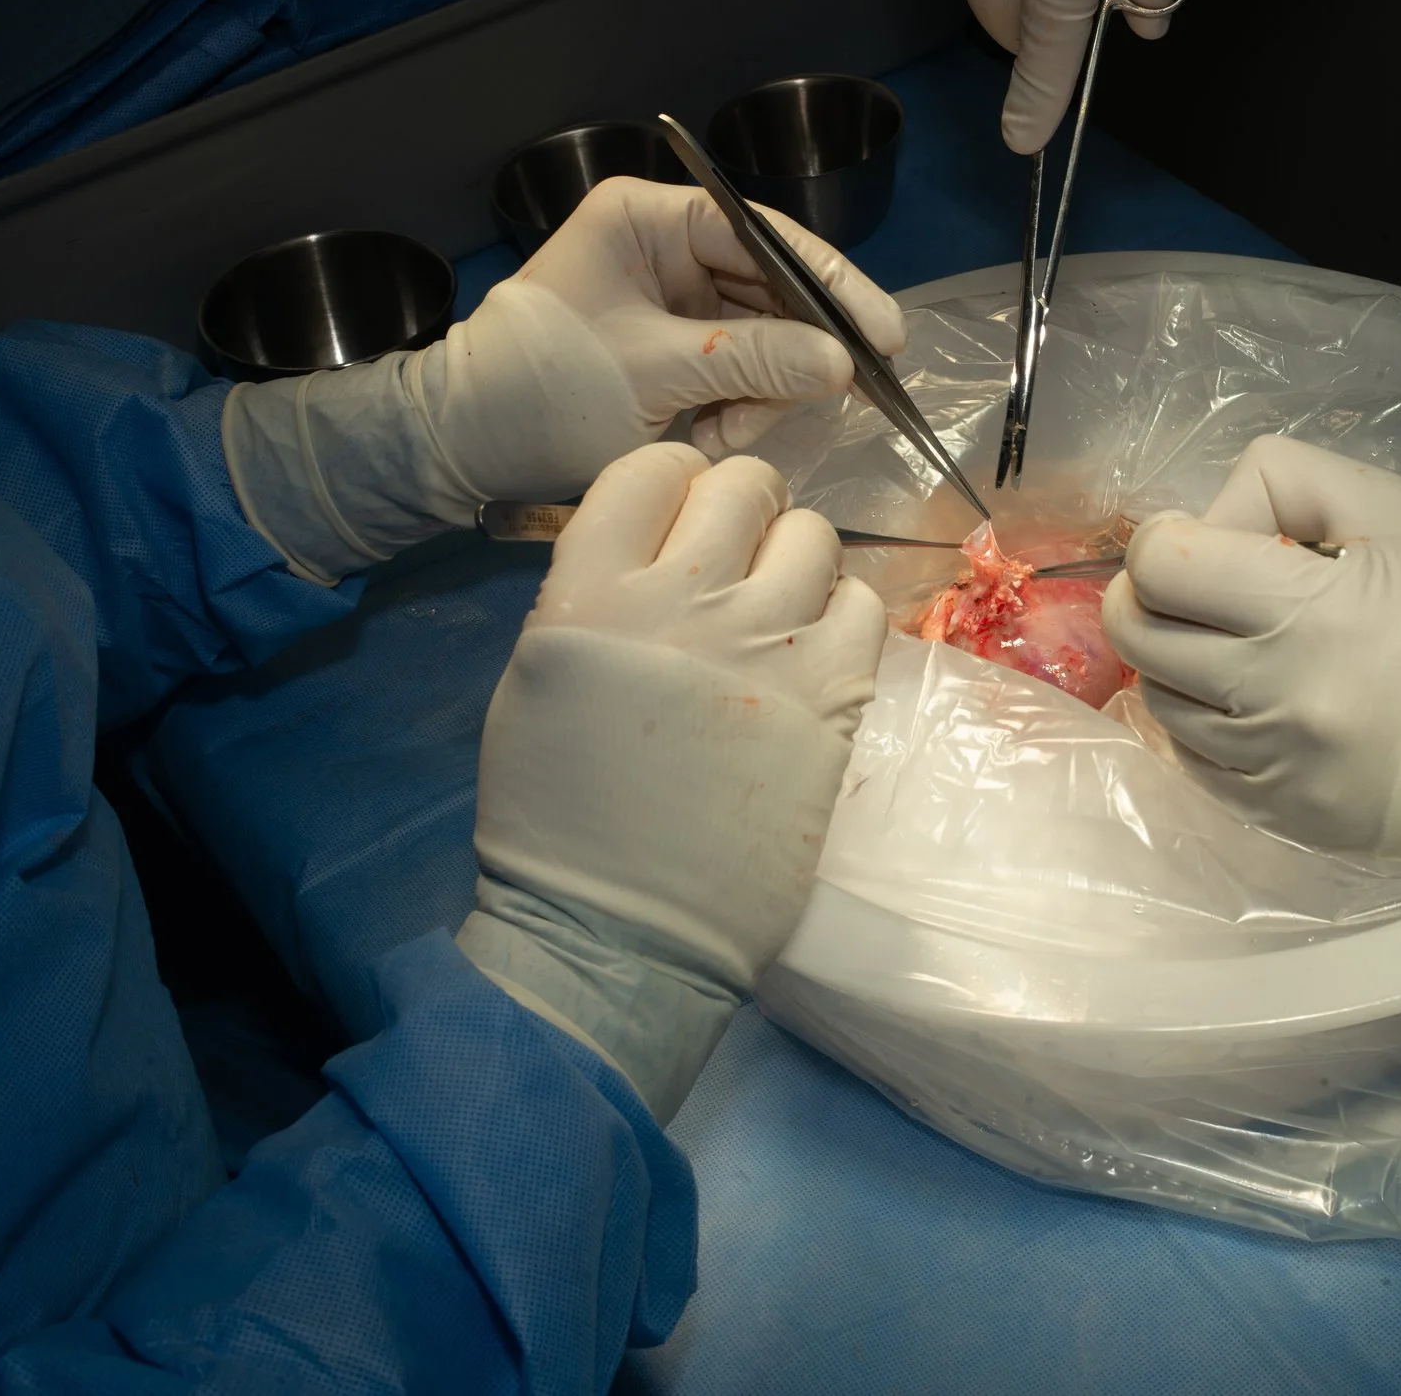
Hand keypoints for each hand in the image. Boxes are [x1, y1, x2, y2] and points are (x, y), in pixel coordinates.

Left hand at [221, 177, 904, 581]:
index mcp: (648, 217)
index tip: (884, 334)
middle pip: (773, 289)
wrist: (461, 448)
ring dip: (761, 395)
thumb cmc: (542, 390)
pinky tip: (709, 438)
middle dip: (790, 355)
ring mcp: (672, 299)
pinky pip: (738, 371)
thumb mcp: (652, 373)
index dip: (831, 284)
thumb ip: (751, 360)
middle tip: (810, 404)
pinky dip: (737, 410)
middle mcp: (666, 246)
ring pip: (763, 338)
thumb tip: (843, 364)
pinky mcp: (673, 350)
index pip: (764, 235)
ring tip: (723, 436)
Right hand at [458, 443, 887, 1116]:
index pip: (650, 469)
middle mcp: (680, 605)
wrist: (618, 932)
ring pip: (812, 535)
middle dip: (745, 509)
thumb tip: (660, 546)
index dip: (676, 482)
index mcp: (587, 597)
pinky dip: (843, 615)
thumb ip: (595, 595)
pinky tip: (814, 654)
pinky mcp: (832, 699)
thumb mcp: (538, 677)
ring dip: (797, 558)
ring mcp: (764, 649)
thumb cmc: (560, 816)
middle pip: (742, 486)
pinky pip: (862, 606)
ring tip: (778, 607)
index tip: (682, 515)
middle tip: (738, 557)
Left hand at [1100, 436, 1400, 881]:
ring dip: (1175, 663)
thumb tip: (1203, 522)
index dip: (1167, 537)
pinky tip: (1252, 699)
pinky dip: (1203, 725)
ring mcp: (1282, 774)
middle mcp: (1284, 702)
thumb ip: (1285, 485)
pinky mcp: (1292, 821)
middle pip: (1140, 636)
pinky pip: (1198, 767)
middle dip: (1150, 594)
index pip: (1163, 565)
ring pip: (1158, 705)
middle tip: (1198, 584)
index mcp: (1314, 612)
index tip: (1207, 539)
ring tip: (1234, 642)